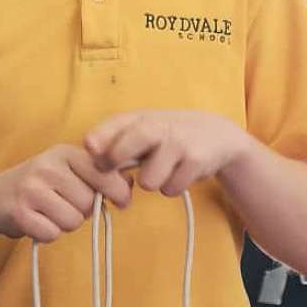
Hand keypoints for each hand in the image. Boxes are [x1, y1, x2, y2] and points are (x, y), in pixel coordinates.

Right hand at [0, 145, 132, 243]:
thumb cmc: (42, 186)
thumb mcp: (68, 170)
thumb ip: (99, 173)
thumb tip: (131, 182)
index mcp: (64, 153)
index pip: (104, 172)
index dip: (118, 191)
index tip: (122, 201)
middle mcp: (48, 167)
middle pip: (89, 203)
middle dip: (83, 211)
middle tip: (66, 205)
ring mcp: (31, 189)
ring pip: (73, 221)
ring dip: (65, 224)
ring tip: (50, 213)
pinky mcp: (20, 212)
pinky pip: (52, 233)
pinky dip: (48, 234)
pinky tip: (37, 221)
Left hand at [86, 110, 248, 196]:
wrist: (217, 135)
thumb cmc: (167, 138)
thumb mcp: (142, 132)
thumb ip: (115, 142)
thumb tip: (91, 158)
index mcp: (140, 118)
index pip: (113, 125)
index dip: (99, 138)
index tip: (89, 149)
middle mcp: (157, 125)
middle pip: (125, 149)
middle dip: (115, 163)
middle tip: (121, 175)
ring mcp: (177, 142)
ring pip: (148, 182)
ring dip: (153, 183)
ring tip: (163, 170)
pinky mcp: (196, 160)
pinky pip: (170, 189)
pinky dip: (172, 187)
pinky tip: (181, 173)